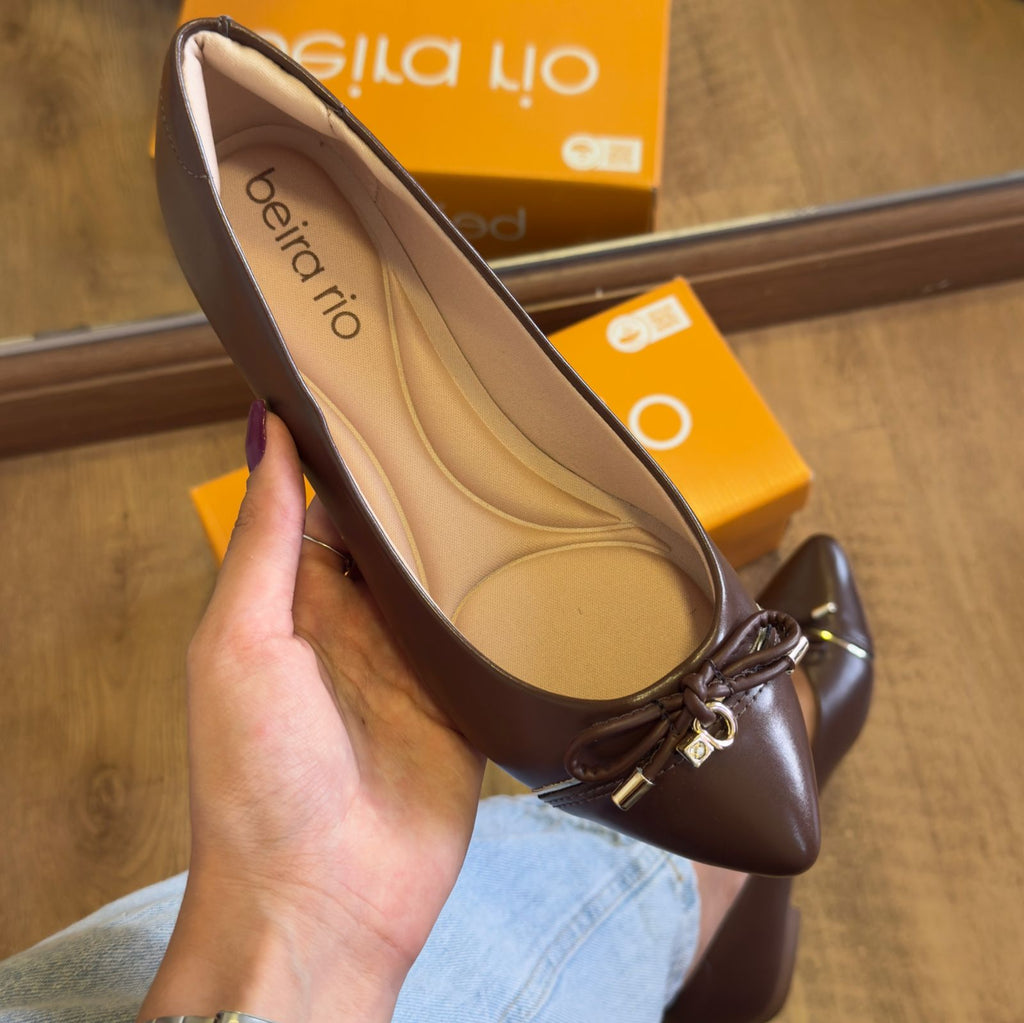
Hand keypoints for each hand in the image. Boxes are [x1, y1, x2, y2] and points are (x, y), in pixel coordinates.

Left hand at [139, 404, 483, 1021]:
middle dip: (425, 483)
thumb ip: (265, 541)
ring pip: (449, 575)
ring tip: (513, 466)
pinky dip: (509, 600)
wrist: (325, 899)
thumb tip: (263, 435)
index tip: (378, 386)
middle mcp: (357, 625)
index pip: (327, 503)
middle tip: (468, 413)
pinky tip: (539, 558)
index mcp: (294, 603)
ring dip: (472, 535)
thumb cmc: (257, 782)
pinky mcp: (465, 699)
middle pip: (398, 533)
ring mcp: (415, 662)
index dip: (350, 449)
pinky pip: (489, 634)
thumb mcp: (241, 642)